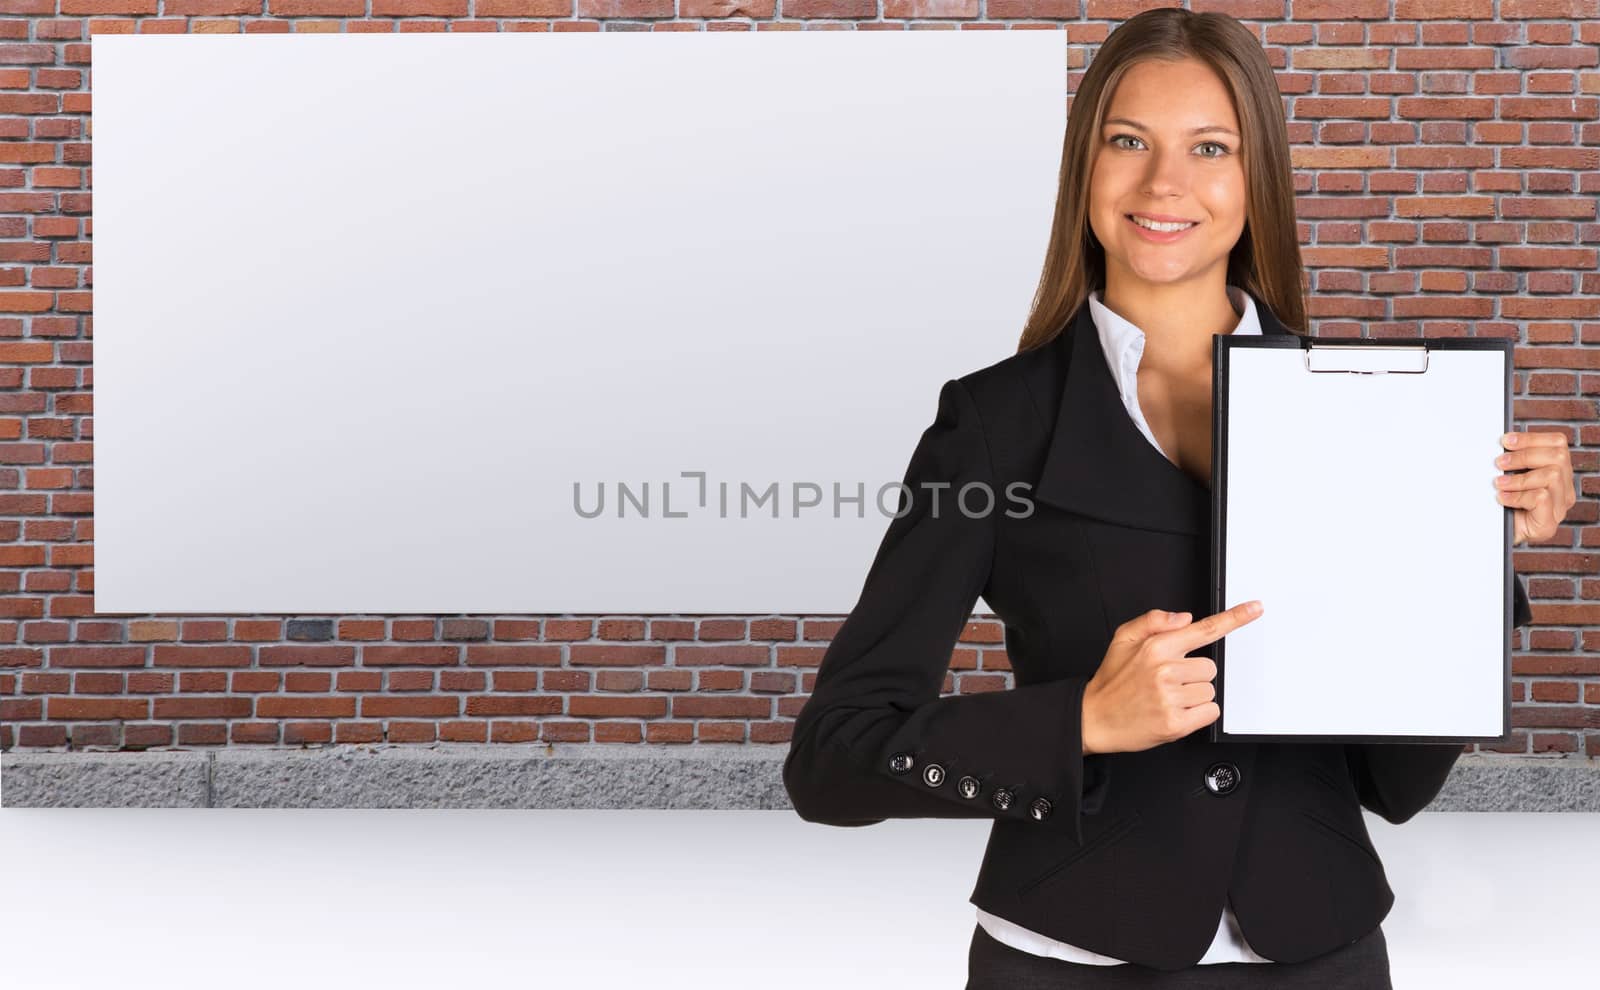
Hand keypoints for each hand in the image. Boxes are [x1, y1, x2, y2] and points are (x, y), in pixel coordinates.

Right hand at [1081, 602, 1263, 754]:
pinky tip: (1174, 712)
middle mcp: (1164, 670)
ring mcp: (1170, 697)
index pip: (1203, 629)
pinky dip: (1197, 714)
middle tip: (1167, 682)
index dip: (1234, 619)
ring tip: (1166, 698)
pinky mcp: (1175, 723)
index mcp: (1155, 647)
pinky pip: (1210, 712)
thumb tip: (1184, 618)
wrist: (1093, 718)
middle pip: (1210, 668)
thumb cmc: (1111, 681)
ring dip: (1194, 696)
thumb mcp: (1122, 639)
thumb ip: (1152, 621)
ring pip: (1209, 690)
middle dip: (1193, 675)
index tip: (1255, 609)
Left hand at [1496, 431, 1575, 544]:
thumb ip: (1511, 460)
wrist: (1491, 539)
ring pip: (1552, 475)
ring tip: (1499, 484)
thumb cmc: (1498, 505)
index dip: (1532, 438)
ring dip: (1520, 478)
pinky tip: (1503, 499)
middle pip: (1558, 456)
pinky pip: (1541, 497)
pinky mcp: (1548, 524)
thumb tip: (1501, 441)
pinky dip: (1518, 495)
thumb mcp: (1506, 477)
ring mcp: (1559, 508)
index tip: (1505, 440)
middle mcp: (1563, 490)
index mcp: (1557, 474)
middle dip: (1524, 455)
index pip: (1558, 444)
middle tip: (1499, 463)